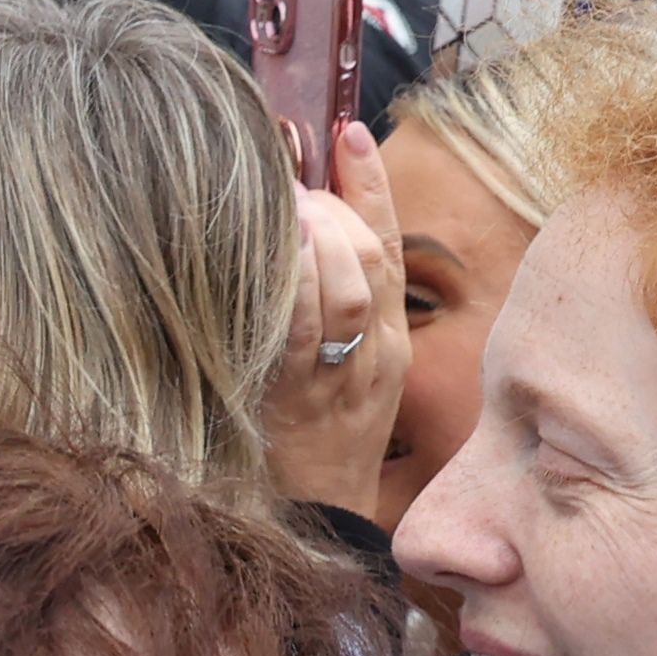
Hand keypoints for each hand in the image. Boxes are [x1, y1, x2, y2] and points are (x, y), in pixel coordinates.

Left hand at [267, 118, 409, 522]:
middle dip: (330, 206)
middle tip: (286, 170)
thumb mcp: (341, 372)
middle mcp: (376, 355)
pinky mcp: (302, 401)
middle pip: (370, 258)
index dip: (370, 184)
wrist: (316, 525)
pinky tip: (265, 257)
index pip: (388, 245)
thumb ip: (329, 305)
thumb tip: (295, 232)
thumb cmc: (316, 443)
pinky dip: (285, 287)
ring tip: (280, 203)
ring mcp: (341, 378)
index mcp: (391, 342)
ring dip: (309, 238)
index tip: (347, 130)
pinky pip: (298, 332)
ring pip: (343, 288)